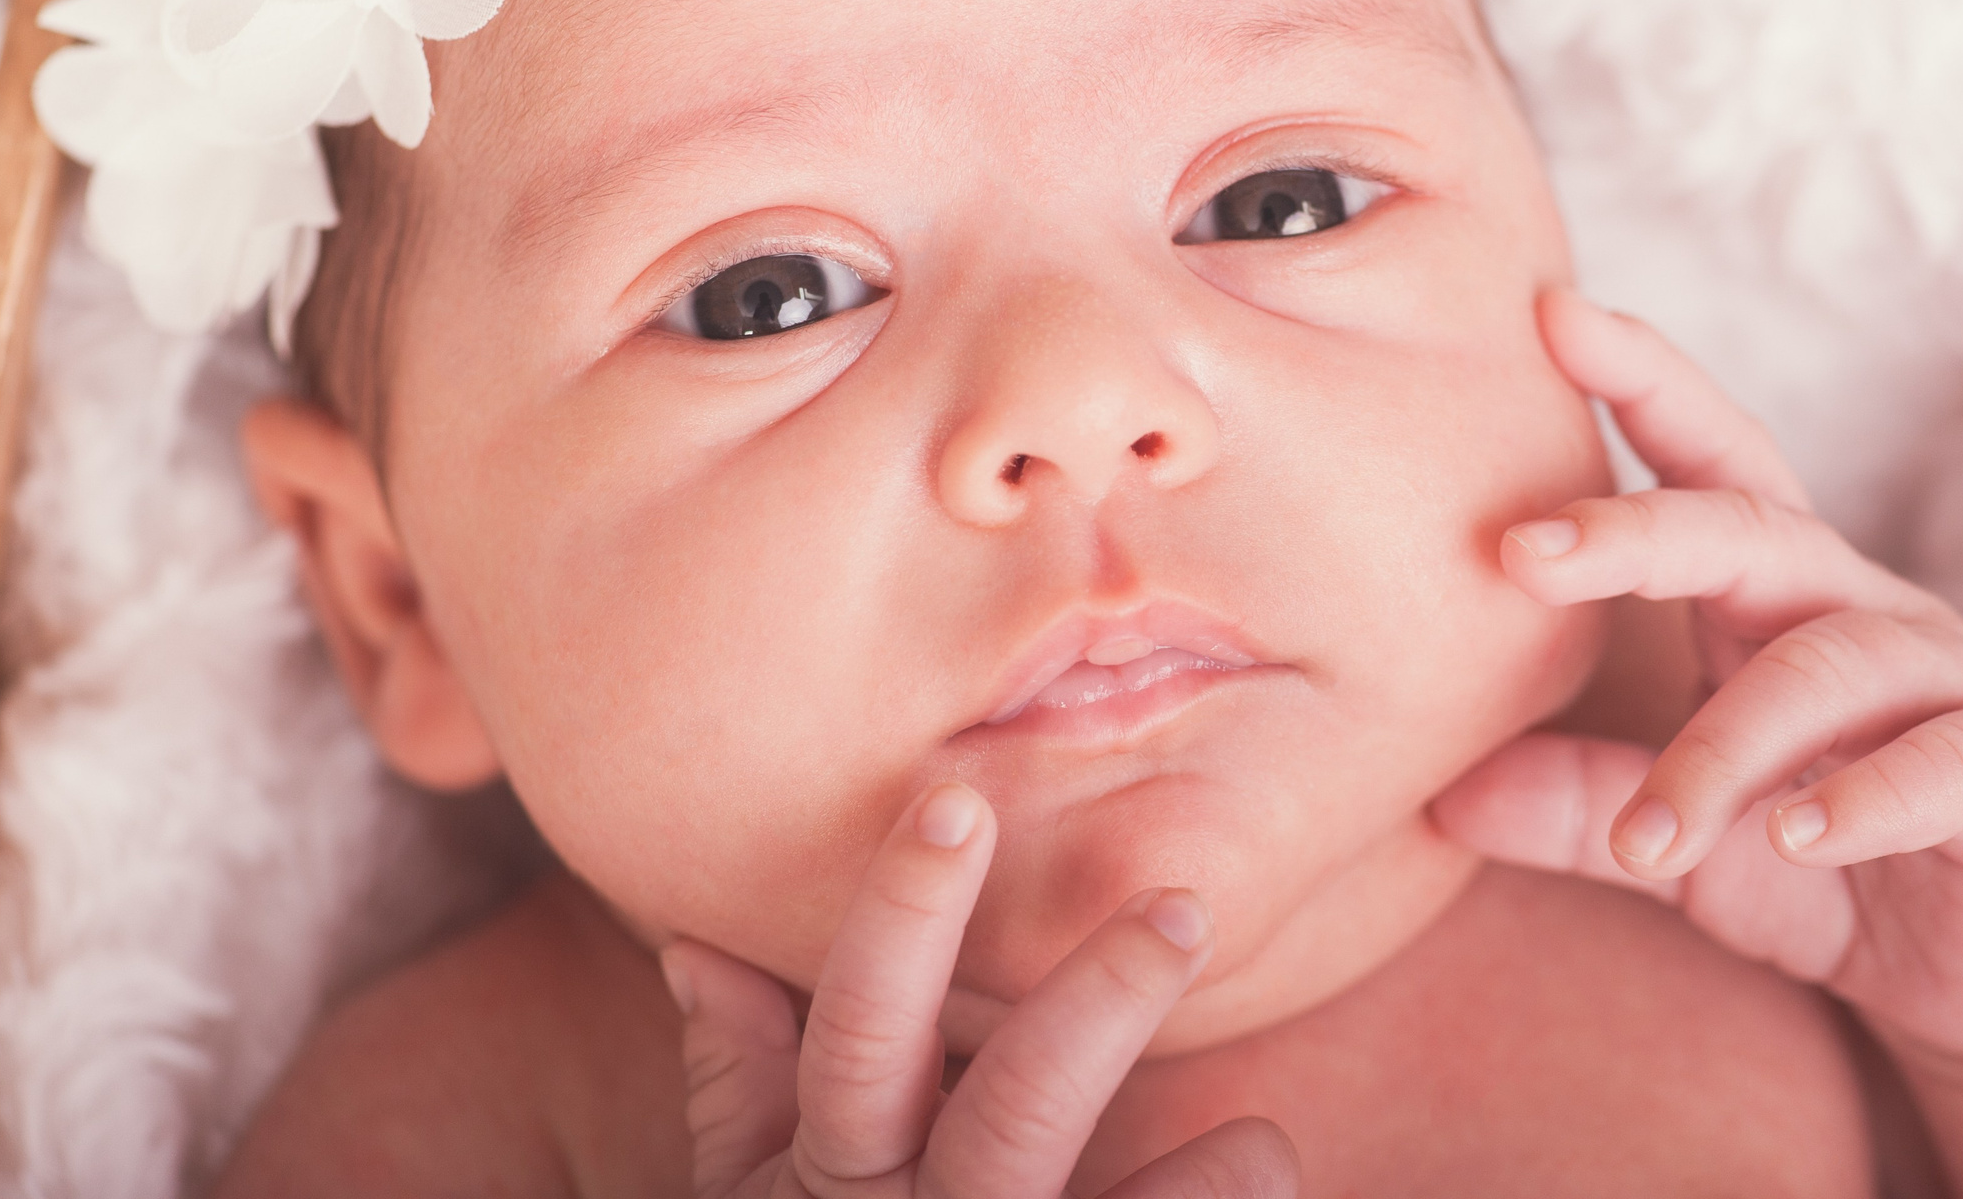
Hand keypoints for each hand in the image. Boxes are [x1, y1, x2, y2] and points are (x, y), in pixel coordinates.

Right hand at [661, 784, 1298, 1198]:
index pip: (861, 1031)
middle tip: (1181, 907)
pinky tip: (1256, 1189)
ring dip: (1192, 1196)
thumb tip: (697, 944)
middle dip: (1092, 1010)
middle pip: (1010, 1118)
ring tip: (1264, 1148)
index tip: (956, 802)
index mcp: (832, 1179)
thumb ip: (739, 1082)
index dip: (901, 917)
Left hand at [1433, 291, 1962, 1062]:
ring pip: (1825, 669)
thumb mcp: (1684, 845)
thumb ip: (1582, 807)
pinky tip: (1799, 839)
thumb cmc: (1821, 868)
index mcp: (1770, 595)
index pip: (1704, 462)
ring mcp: (1950, 680)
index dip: (1640, 380)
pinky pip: (1944, 762)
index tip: (1549, 314)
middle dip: (1634, 530)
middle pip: (1752, 527)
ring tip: (1650, 838)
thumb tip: (1444, 793)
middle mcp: (1858, 608)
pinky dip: (1867, 797)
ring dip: (1722, 753)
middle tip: (1521, 554)